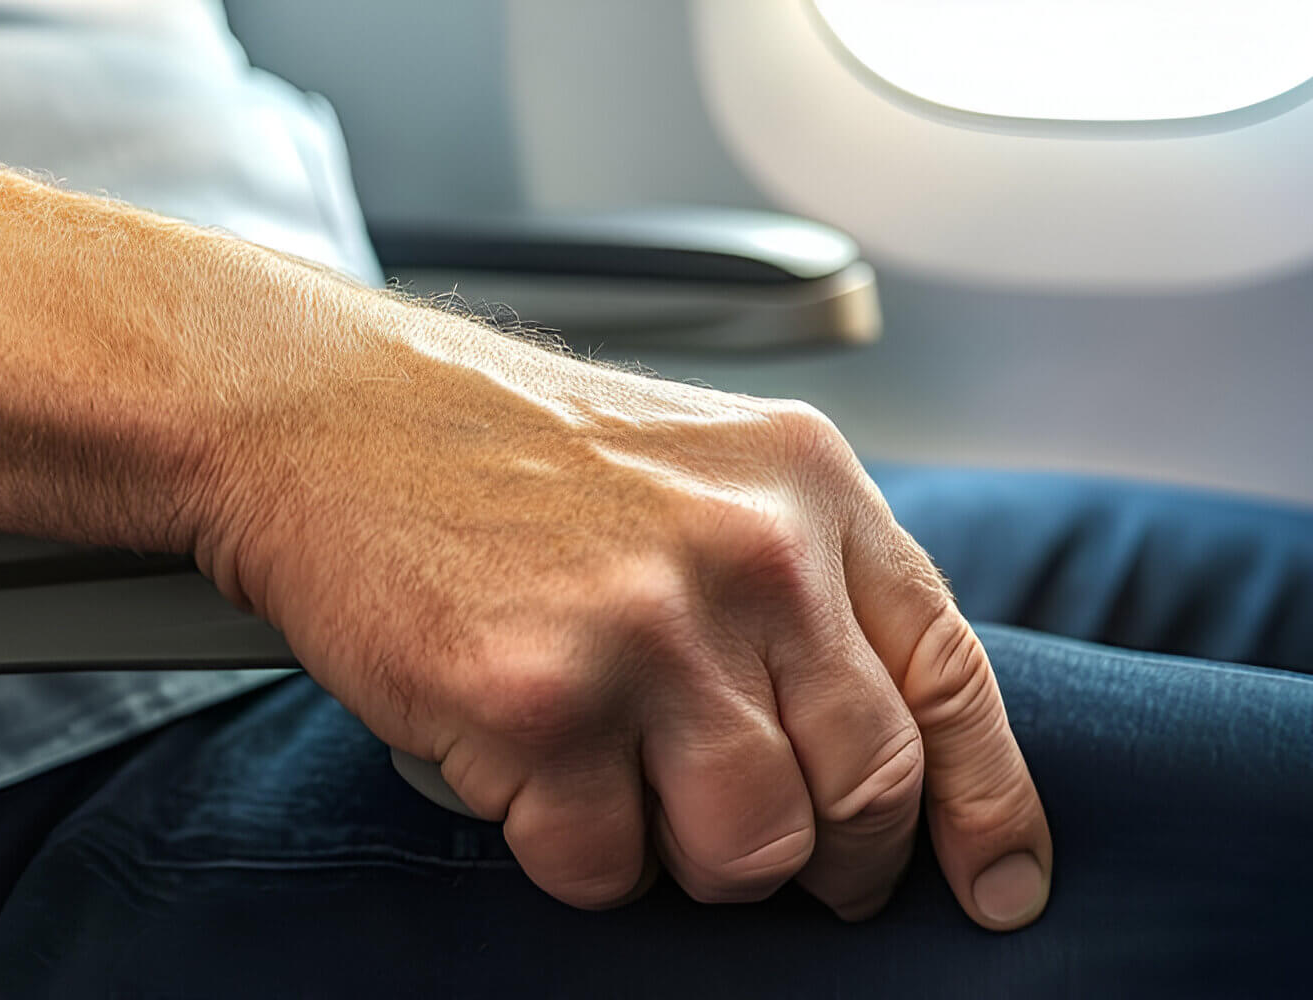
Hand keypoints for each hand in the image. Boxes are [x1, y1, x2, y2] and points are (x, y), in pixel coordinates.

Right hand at [198, 315, 1051, 928]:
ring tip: (621, 794)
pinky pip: (603, 868)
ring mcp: (645, 630)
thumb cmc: (493, 448)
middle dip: (828, 861)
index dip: (987, 807)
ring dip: (691, 859)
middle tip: (761, 855)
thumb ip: (795, 579)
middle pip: (865, 792)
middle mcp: (748, 555)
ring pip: (750, 854)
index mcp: (805, 489)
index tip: (994, 889)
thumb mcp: (694, 466)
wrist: (318, 409)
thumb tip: (874, 744)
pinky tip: (523, 771)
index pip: (948, 679)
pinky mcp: (535, 704)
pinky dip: (569, 851)